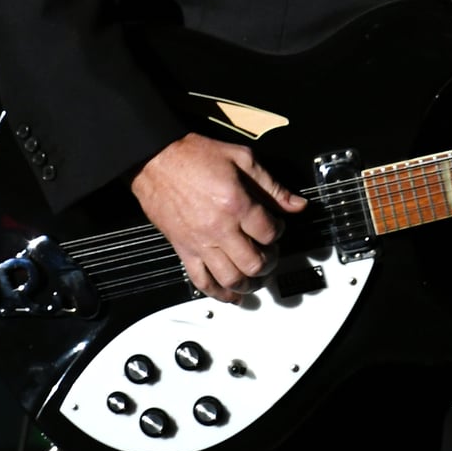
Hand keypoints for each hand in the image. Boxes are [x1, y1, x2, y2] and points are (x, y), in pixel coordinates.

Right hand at [130, 133, 308, 302]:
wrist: (156, 160)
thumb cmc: (193, 156)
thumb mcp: (242, 158)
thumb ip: (271, 185)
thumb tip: (296, 204)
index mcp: (236, 204)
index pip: (270, 232)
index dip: (280, 232)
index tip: (277, 228)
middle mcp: (219, 228)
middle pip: (254, 262)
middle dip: (269, 262)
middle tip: (271, 255)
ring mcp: (200, 242)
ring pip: (231, 278)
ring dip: (249, 284)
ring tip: (256, 279)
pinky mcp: (183, 250)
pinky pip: (201, 281)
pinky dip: (218, 293)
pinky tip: (230, 295)